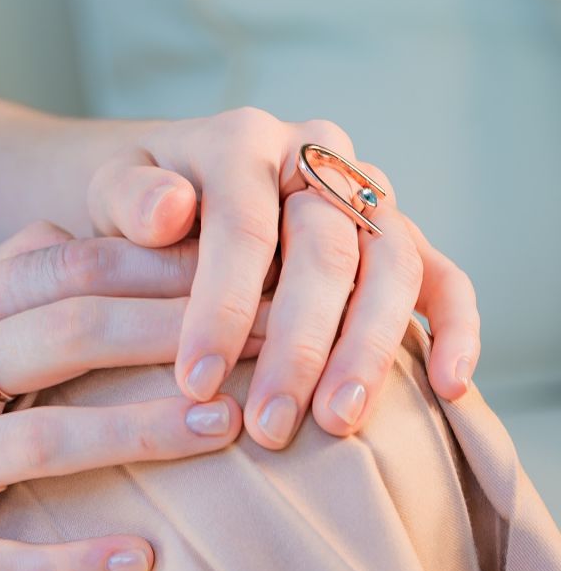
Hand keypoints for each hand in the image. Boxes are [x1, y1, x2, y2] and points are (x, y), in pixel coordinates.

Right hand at [0, 223, 266, 570]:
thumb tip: (69, 234)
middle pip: (67, 338)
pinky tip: (140, 560)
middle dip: (174, 334)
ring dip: (140, 431)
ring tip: (227, 427)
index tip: (239, 273)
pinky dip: (67, 562)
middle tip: (266, 339)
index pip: (66, 270)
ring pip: (41, 441)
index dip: (159, 270)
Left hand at [89, 110, 479, 447]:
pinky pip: (443, 275)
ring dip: (370, 349)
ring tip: (339, 422)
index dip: (222, 307)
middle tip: (270, 428)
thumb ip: (132, 198)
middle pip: (328, 251)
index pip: (244, 228)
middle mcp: (316, 158)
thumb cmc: (142, 206)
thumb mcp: (115, 191)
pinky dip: (455, 328)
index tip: (195, 384)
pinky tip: (449, 387)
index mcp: (243, 142)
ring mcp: (365, 196)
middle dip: (299, 346)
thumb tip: (172, 211)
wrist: (179, 192)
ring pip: (393, 266)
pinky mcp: (396, 236)